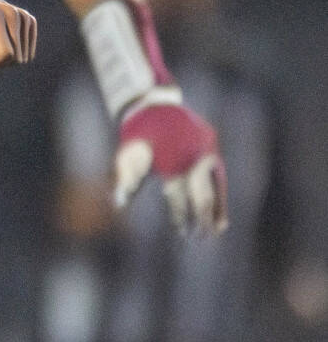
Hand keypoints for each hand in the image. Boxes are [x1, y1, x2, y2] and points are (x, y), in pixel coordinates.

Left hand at [114, 92, 227, 233]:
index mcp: (174, 164)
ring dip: (218, 207)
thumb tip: (119, 204)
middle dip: (202, 218)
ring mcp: (205, 149)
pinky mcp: (210, 142)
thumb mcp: (126, 157)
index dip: (181, 218)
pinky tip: (221, 203)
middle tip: (202, 238)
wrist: (151, 103)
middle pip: (202, 196)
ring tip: (219, 228)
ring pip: (216, 184)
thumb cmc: (136, 134)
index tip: (183, 234)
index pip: (180, 199)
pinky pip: (218, 171)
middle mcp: (194, 158)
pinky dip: (220, 188)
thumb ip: (126, 181)